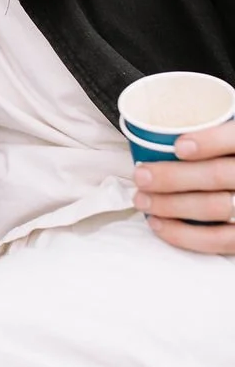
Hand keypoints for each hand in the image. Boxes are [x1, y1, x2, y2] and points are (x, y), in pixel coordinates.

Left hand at [133, 121, 234, 252]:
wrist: (234, 187)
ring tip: (142, 199)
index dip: (210, 142)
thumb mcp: (223, 134)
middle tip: (141, 175)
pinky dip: (183, 234)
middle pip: (218, 175)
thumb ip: (207, 127)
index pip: (234, 139)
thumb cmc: (222, 157)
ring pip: (214, 207)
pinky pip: (217, 239)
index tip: (178, 146)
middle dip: (174, 177)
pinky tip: (157, 224)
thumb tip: (161, 126)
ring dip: (171, 205)